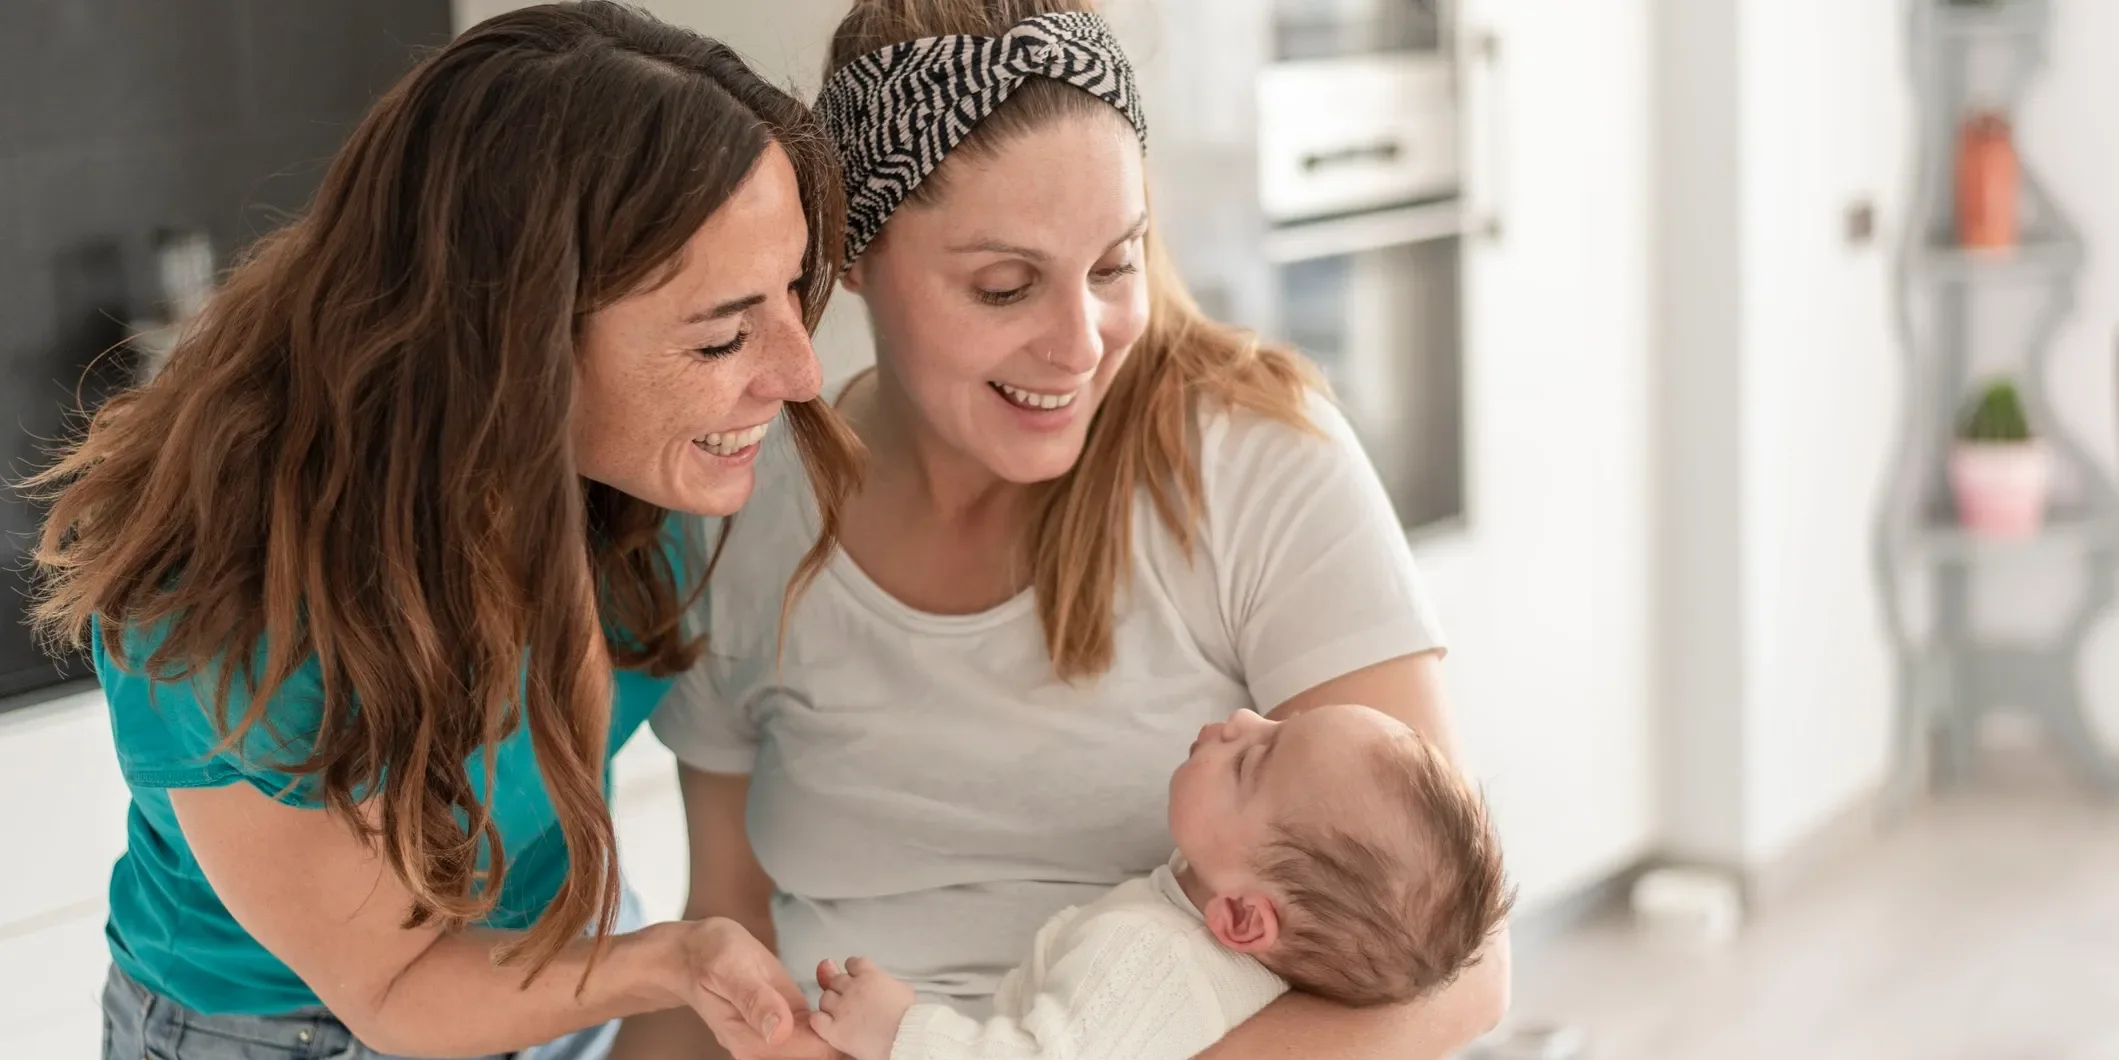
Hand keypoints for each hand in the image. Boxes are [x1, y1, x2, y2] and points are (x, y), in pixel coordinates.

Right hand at [668, 918, 836, 1058]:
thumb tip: (778, 1032)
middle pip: (824, 1053)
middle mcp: (767, 1049)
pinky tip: (826, 975)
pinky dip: (831, 1005)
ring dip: (840, 1016)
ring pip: (825, 1040)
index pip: (815, 1054)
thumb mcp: (730, 971)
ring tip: (839, 980)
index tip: (855, 1006)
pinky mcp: (787, 1023)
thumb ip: (755, 1002)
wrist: (693, 953)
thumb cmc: (708, 957)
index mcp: (755, 1044)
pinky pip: (818, 1025)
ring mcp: (778, 1038)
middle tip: (852, 989)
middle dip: (846, 1028)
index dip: (840, 1035)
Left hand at [812, 958, 915, 1059]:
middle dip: (841, 988)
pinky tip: (828, 1025)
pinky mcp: (834, 1029)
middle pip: (836, 980)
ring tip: (840, 1014)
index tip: (853, 974)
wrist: (905, 1039)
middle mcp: (852, 988)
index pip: (853, 963)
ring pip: (825, 998)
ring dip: (830, 1004)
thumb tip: (886, 985)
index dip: (852, 969)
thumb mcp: (904, 991)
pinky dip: (820, 1020)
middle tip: (848, 999)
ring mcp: (841, 1008)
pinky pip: (816, 1019)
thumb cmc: (910, 1019)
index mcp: (870, 976)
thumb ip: (888, 983)